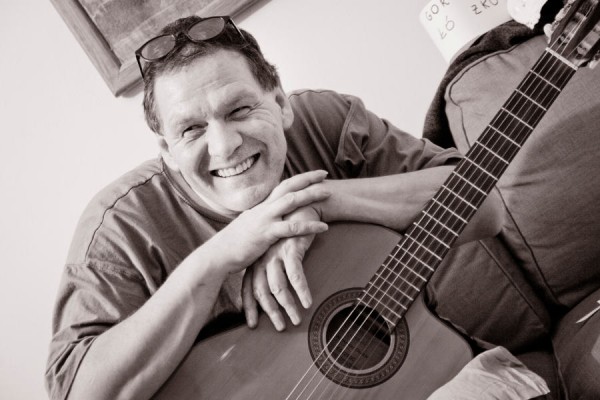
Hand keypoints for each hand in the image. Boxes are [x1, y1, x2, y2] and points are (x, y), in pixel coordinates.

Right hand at [207, 170, 328, 275]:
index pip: (283, 186)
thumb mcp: (250, 227)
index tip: (315, 175)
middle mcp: (264, 209)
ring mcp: (264, 220)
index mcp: (261, 206)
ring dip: (310, 196)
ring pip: (291, 202)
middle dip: (307, 179)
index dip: (299, 179)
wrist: (218, 255)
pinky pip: (291, 228)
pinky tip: (324, 226)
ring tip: (328, 193)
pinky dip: (309, 226)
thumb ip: (263, 220)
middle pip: (288, 187)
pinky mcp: (266, 235)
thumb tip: (274, 218)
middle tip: (325, 174)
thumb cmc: (235, 244)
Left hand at [242, 206, 319, 330]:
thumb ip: (272, 267)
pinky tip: (308, 302)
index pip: (249, 287)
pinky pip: (295, 275)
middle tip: (281, 328)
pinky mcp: (291, 248)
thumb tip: (273, 291)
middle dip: (271, 312)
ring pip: (278, 286)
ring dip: (288, 306)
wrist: (304, 206)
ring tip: (297, 320)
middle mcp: (264, 257)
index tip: (252, 325)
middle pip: (262, 290)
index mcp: (257, 259)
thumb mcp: (278, 250)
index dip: (250, 307)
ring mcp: (276, 253)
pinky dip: (301, 291)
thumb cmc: (291, 232)